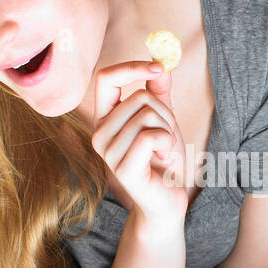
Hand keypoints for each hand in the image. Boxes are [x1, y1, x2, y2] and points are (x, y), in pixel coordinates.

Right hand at [89, 61, 187, 225]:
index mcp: (104, 118)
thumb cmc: (164, 161)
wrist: (168, 201)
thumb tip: (161, 66)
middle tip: (167, 137)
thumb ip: (160, 93)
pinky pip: (151, 137)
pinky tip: (164, 160)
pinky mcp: (123, 169)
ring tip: (164, 152)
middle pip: (138, 97)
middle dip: (165, 113)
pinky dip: (167, 144)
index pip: (105, 77)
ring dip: (168, 132)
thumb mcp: (164, 120)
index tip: (159, 68)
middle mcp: (99, 134)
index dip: (132, 67)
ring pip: (147, 116)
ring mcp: (108, 153)